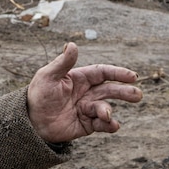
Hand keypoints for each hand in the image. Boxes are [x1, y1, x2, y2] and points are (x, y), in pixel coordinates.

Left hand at [26, 42, 141, 142]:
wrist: (31, 122)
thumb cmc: (38, 95)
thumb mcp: (48, 76)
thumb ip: (62, 63)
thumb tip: (72, 44)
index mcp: (79, 78)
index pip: (102, 73)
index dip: (118, 73)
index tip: (132, 76)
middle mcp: (86, 92)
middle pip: (110, 90)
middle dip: (125, 92)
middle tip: (137, 95)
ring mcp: (88, 108)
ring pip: (106, 107)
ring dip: (108, 110)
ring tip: (105, 114)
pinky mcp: (87, 124)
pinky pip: (103, 125)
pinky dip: (109, 125)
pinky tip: (111, 124)